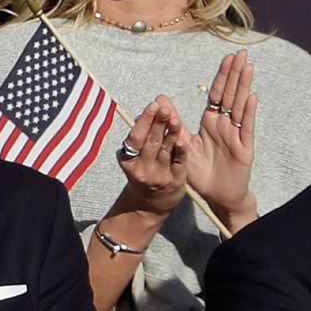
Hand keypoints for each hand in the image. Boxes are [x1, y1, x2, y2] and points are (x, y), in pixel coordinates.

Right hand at [117, 97, 187, 217]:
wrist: (150, 205)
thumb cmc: (143, 171)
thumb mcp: (136, 155)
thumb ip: (142, 133)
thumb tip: (147, 111)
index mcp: (128, 160)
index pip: (136, 138)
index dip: (144, 121)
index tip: (153, 105)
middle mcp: (142, 169)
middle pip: (150, 142)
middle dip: (158, 123)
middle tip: (164, 108)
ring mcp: (159, 176)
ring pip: (164, 151)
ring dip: (170, 133)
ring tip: (174, 118)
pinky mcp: (175, 181)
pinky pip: (178, 163)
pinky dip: (180, 151)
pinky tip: (182, 139)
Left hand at [184, 51, 257, 230]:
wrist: (216, 196)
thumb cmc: (201, 172)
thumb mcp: (183, 145)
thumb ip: (175, 123)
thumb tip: (160, 99)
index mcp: (211, 123)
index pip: (217, 95)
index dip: (222, 76)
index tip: (226, 57)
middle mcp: (225, 126)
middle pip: (230, 95)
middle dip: (235, 74)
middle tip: (240, 53)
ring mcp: (236, 136)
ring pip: (240, 106)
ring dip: (244, 86)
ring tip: (248, 66)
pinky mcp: (244, 148)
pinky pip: (246, 128)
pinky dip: (248, 112)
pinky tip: (251, 97)